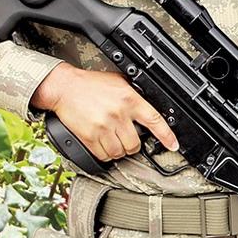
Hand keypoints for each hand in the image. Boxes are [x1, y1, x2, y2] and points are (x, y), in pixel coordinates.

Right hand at [31, 61, 178, 161]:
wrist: (64, 87)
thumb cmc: (89, 84)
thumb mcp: (117, 82)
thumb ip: (134, 95)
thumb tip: (149, 108)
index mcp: (129, 99)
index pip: (155, 120)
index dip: (166, 136)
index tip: (173, 145)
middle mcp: (118, 114)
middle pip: (135, 144)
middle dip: (131, 144)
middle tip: (124, 137)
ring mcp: (104, 126)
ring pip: (120, 153)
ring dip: (118, 151)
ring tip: (112, 141)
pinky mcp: (90, 136)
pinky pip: (104, 155)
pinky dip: (104, 154)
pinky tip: (102, 144)